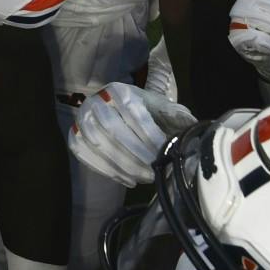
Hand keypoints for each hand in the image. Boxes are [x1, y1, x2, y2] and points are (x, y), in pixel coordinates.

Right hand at [71, 82, 196, 187]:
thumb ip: (177, 117)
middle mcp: (96, 101)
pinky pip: (85, 155)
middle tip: (154, 171)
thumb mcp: (162, 108)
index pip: (133, 112)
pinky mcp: (74, 136)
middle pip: (112, 129)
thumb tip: (195, 129)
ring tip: (143, 178)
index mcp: (120, 90)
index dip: (149, 135)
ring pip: (98, 143)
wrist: (117, 111)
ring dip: (122, 165)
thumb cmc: (144, 111)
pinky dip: (106, 170)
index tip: (164, 153)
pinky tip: (127, 179)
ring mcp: (81, 118)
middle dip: (135, 154)